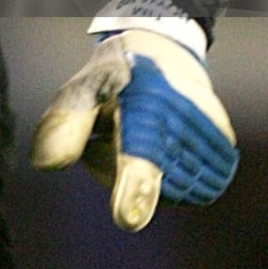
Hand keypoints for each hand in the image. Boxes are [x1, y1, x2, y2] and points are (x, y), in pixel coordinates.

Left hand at [29, 20, 237, 231]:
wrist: (164, 50)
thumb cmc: (114, 75)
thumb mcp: (83, 90)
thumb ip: (65, 125)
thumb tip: (45, 163)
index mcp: (143, 100)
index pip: (140, 155)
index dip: (134, 189)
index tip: (127, 218)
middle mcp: (182, 116)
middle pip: (149, 182)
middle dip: (118, 170)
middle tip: (108, 132)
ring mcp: (207, 131)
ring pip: (172, 189)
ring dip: (147, 174)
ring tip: (138, 134)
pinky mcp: (223, 143)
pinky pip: (193, 185)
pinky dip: (170, 175)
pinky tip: (158, 145)